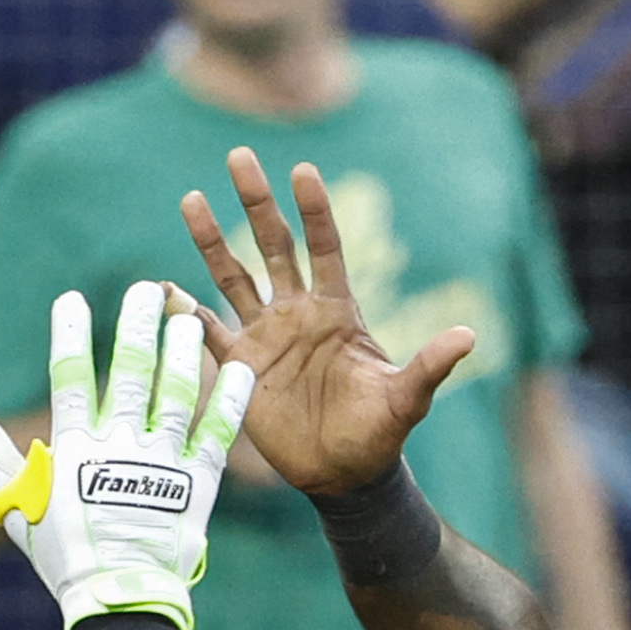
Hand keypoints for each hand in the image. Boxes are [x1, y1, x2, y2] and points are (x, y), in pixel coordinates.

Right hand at [0, 279, 253, 629]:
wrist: (116, 600)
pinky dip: (229, 401)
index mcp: (73, 452)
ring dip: (181, 351)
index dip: (69, 337)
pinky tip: (238, 368)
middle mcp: (118, 448)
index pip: (68, 380)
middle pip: (128, 374)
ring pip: (175, 394)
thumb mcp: (19, 512)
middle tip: (147, 290)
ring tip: (189, 316)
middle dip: (136, 327)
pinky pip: (216, 435)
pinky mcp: (196, 484)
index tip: (72, 300)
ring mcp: (160, 464)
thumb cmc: (64, 557)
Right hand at [176, 148, 466, 498]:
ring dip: (212, 240)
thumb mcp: (407, 399)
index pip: (325, 247)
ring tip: (191, 199)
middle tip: (239, 155)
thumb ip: (429, 366)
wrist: (343, 474)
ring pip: (233, 277)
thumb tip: (468, 336)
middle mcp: (298, 314)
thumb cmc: (379, 432)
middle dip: (256, 201)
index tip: (303, 170)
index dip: (315, 211)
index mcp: (337, 311)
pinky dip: (185, 313)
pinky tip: (161, 289)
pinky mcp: (241, 368)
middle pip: (273, 245)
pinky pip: (208, 333)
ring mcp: (266, 337)